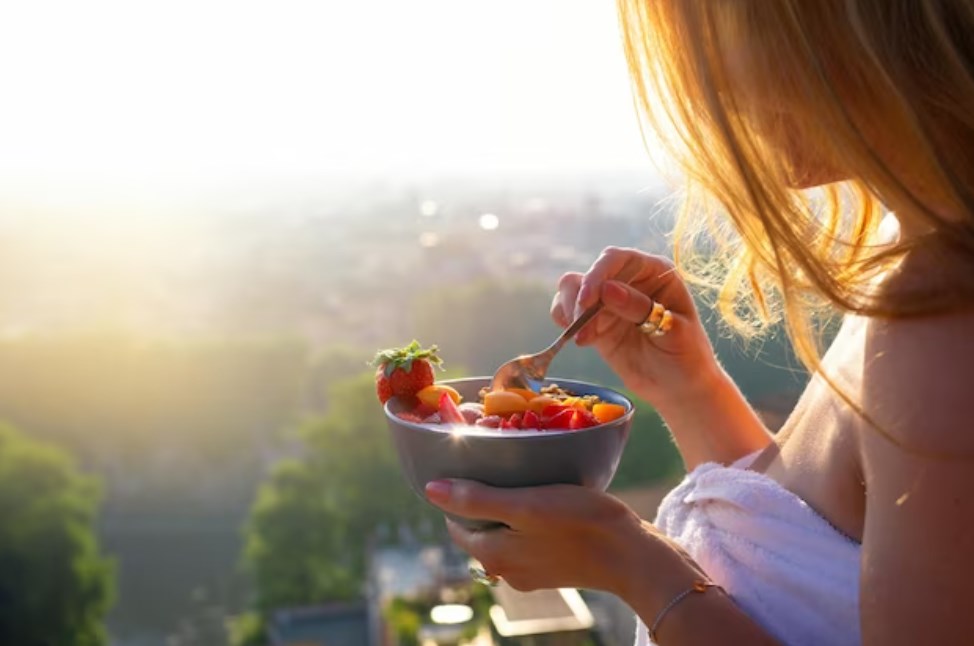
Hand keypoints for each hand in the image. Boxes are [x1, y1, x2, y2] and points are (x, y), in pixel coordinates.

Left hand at [424, 479, 695, 597]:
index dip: (459, 493)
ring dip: (508, 508)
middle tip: (500, 466)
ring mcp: (531, 572)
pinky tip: (546, 500)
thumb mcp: (524, 504)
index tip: (473, 465)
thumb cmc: (579, 523)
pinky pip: (528, 540)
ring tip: (524, 478)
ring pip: (505, 533)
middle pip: (480, 529)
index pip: (457, 524)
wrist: (633, 555)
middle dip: (484, 499)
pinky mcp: (554, 568)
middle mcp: (506, 571)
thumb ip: (477, 499)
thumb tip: (430, 490)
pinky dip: (529, 520)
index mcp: (493, 556)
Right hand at [552, 247, 719, 408]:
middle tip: (579, 326)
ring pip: (573, 289)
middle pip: (591, 273)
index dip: (598, 274)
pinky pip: (569, 312)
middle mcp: (629, 280)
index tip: (586, 301)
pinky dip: (565, 322)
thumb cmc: (687, 357)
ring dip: (569, 309)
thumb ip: (640, 308)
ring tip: (583, 339)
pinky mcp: (596, 323)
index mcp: (655, 272)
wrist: (680, 389)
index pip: (618, 259)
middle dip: (579, 297)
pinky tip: (580, 340)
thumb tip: (606, 289)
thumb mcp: (672, 332)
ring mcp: (610, 302)